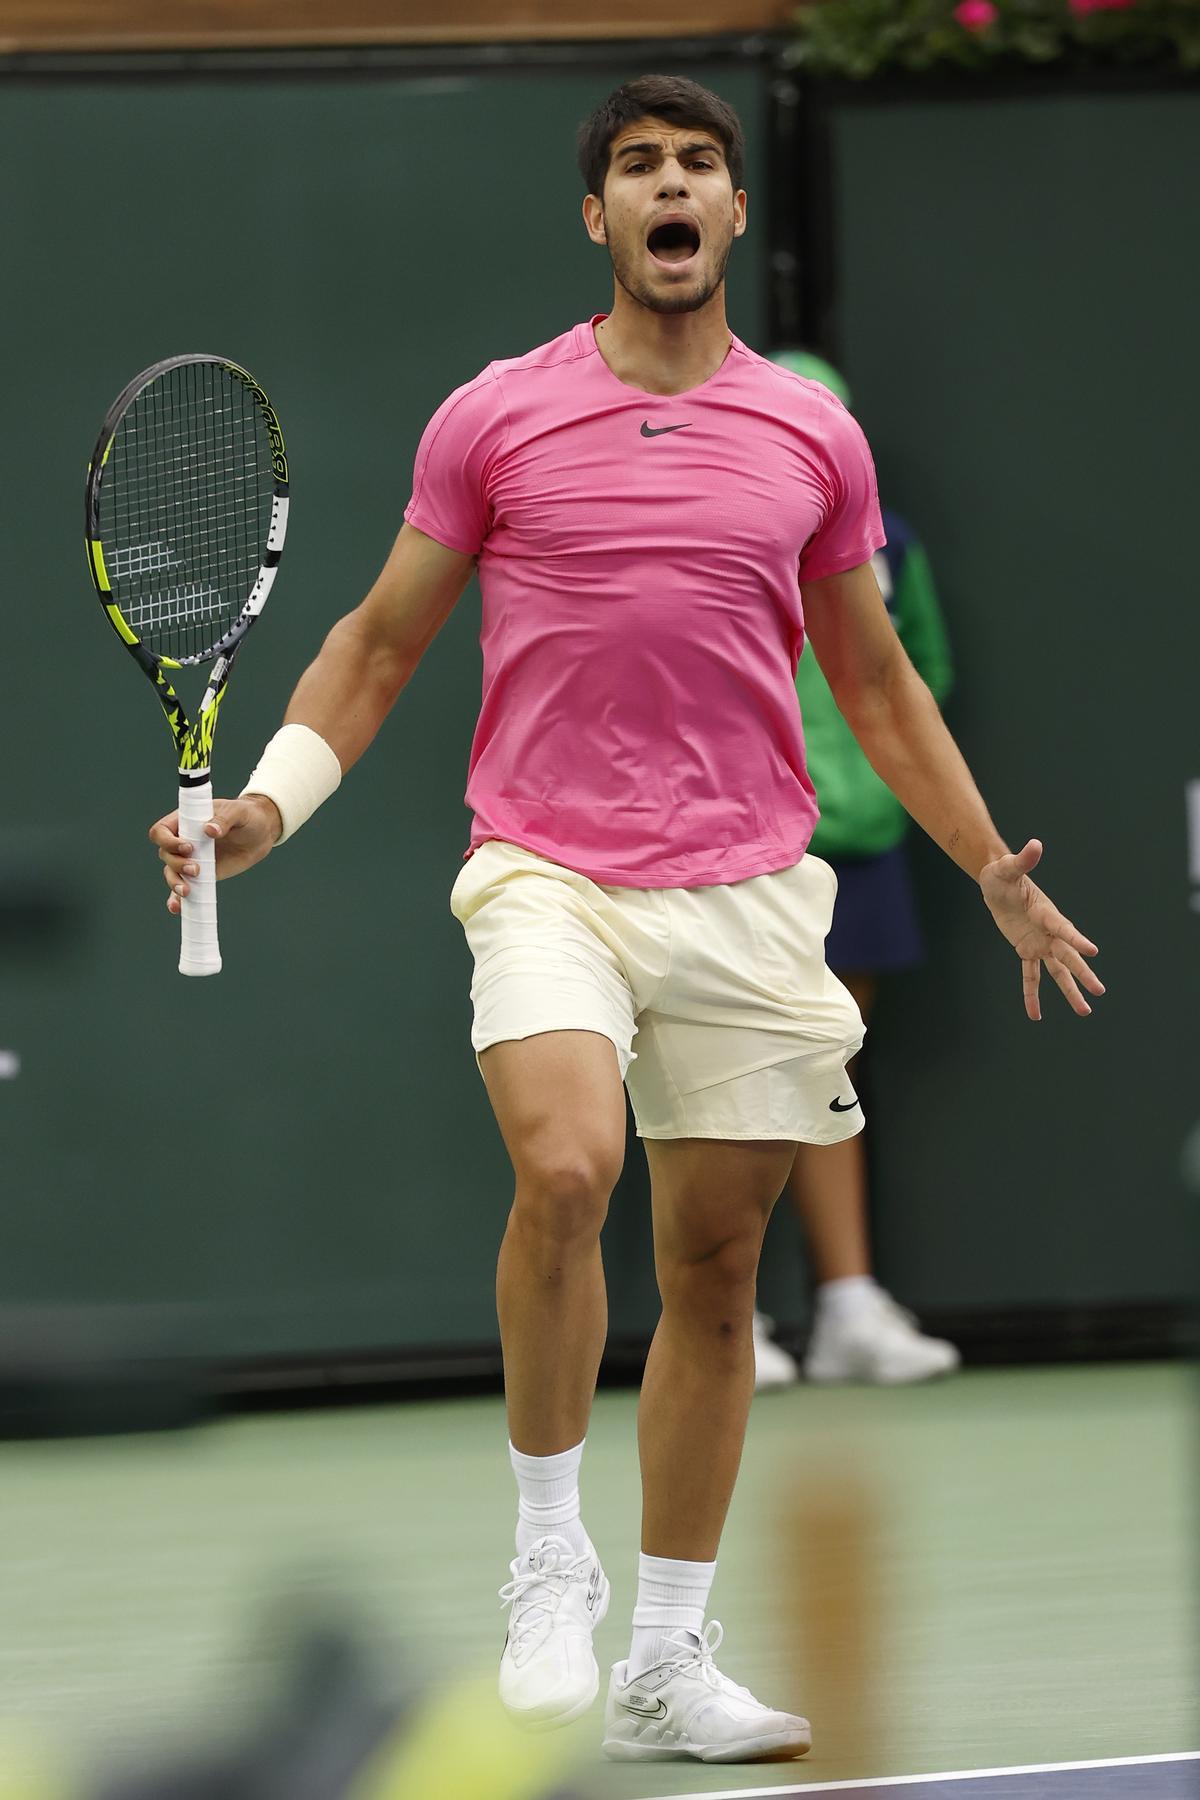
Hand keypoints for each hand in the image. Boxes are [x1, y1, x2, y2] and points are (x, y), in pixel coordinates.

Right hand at [149, 795, 282, 916]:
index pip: (162, 831)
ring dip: (175, 883)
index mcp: (185, 821)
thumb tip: (209, 830)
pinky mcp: (200, 876)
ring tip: (188, 891)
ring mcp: (190, 859)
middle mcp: (182, 841)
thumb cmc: (246, 816)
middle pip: (165, 854)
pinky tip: (178, 908)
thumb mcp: (238, 812)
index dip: (168, 841)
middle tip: (197, 869)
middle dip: (176, 864)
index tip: (188, 848)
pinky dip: (177, 899)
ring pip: (171, 873)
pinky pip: (183, 887)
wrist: (260, 834)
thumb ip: (224, 819)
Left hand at [979, 839, 1103, 1020]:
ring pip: (1057, 971)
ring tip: (1084, 1011)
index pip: (1063, 928)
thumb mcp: (1007, 867)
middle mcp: (1048, 930)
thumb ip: (1022, 860)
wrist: (996, 882)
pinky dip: (1032, 995)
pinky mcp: (1026, 950)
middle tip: (1099, 991)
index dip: (1076, 939)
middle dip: (1082, 973)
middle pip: (1068, 955)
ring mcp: (1040, 942)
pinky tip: (1035, 1015)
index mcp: (1046, 912)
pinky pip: (1030, 976)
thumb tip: (1035, 844)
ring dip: (1069, 991)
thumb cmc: (1002, 873)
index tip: (1093, 952)